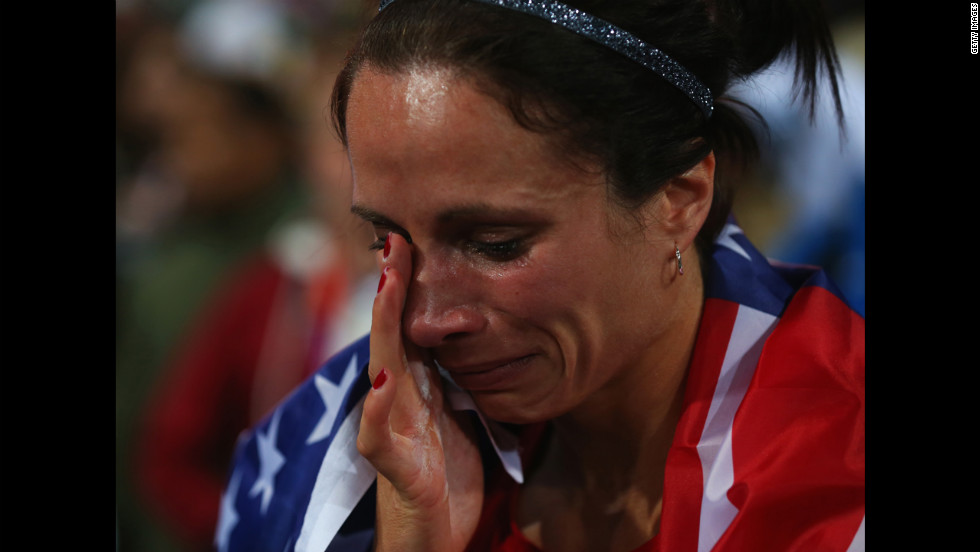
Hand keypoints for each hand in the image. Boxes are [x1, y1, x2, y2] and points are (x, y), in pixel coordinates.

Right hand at [357, 233, 484, 551]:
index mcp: (417, 389)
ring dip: (383, 330)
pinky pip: (380, 437)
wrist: (431, 537)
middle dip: (392, 290)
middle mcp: (397, 402)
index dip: (409, 285)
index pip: (410, 328)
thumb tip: (487, 339)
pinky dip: (379, 409)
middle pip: (392, 336)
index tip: (412, 239)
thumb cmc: (446, 475)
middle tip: (395, 242)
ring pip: (382, 372)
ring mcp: (391, 432)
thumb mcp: (461, 418)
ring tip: (388, 288)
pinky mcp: (395, 467)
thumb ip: (463, 379)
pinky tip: (383, 382)